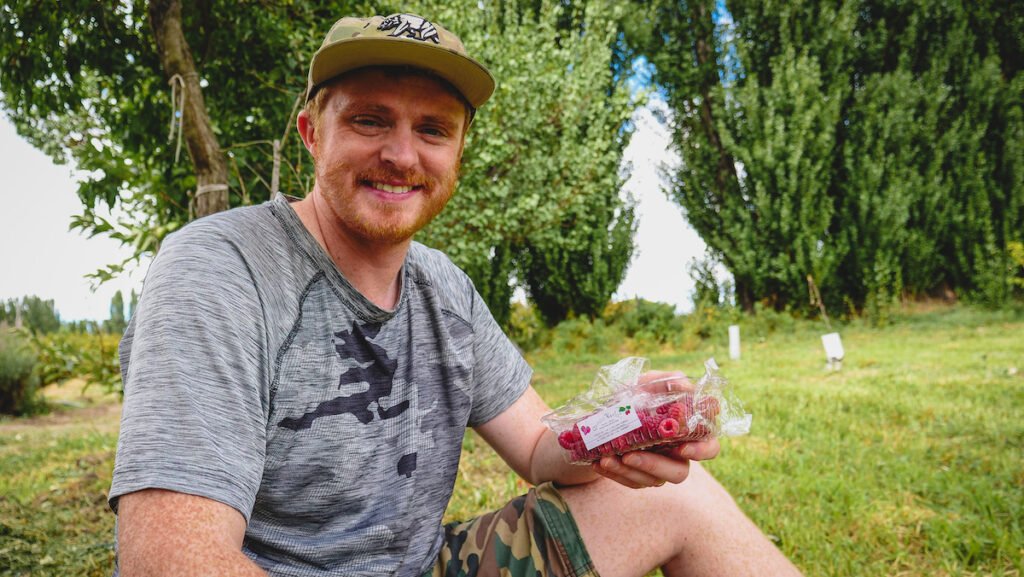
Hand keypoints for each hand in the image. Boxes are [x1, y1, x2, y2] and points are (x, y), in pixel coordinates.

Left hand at [591, 370, 720, 488]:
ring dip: (629, 470)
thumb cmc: (636, 397)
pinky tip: (600, 462)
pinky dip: (615, 473)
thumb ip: (666, 382)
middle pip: (680, 472)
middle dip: (656, 466)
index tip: (683, 447)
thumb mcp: (647, 384)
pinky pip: (632, 482)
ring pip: (652, 480)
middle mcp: (678, 454)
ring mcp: (660, 469)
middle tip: (631, 456)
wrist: (605, 415)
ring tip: (608, 457)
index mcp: (688, 432)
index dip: (702, 451)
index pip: (709, 446)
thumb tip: (684, 386)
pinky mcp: (641, 477)